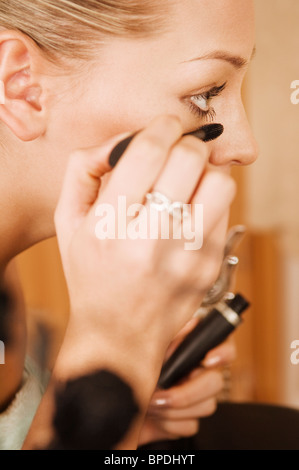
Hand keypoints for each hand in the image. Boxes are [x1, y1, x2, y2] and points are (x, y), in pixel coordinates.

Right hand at [55, 114, 235, 409]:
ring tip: (187, 184)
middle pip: (190, 159)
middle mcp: (151, 240)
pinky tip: (189, 214)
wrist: (118, 334)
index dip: (162, 127)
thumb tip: (121, 140)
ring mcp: (187, 255)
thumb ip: (84, 169)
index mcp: (110, 225)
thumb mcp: (68, 222)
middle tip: (176, 154)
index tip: (165, 127)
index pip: (149, 151)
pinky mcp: (210, 265)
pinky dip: (209, 202)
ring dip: (204, 172)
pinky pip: (225, 211)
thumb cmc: (92, 276)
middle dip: (185, 145)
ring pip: (219, 182)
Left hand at [139, 334, 235, 445]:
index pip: (225, 347)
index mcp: (197, 350)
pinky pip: (191, 425)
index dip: (223, 352)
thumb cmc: (137, 361)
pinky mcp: (190, 419)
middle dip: (188, 391)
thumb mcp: (154, 342)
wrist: (120, 394)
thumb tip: (190, 325)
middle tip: (162, 392)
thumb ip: (174, 333)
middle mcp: (202, 373)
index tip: (208, 359)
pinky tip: (154, 414)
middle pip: (216, 382)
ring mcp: (198, 398)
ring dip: (174, 408)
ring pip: (206, 406)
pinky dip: (169, 423)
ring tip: (150, 402)